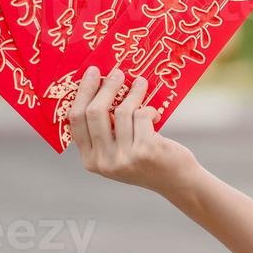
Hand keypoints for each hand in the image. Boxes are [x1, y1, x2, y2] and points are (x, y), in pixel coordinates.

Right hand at [68, 66, 200, 196]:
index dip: (83, 93)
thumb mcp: (117, 151)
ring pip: (121, 111)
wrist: (176, 180)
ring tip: (140, 83)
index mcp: (90, 160)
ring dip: (133, 93)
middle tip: (116, 72)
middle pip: (95, 112)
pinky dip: (149, 110)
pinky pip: (141, 116)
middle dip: (106, 87)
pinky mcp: (145, 150)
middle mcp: (103, 161)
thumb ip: (105, 130)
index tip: (92, 72)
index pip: (75, 120)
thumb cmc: (145, 159)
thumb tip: (101, 86)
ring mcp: (124, 157)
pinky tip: (154, 114)